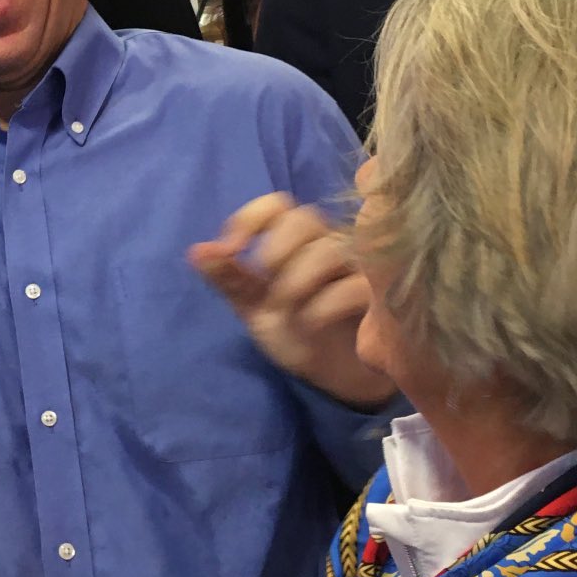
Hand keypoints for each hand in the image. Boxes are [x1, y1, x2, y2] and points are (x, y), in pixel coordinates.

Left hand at [191, 193, 394, 409]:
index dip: (249, 219)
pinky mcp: (380, 298)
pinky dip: (323, 306)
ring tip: (286, 311)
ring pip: (330, 251)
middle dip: (276, 250)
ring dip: (296, 282)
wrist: (335, 372)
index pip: (276, 204)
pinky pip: (354, 288)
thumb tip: (196, 252)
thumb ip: (230, 279)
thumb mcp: (254, 306)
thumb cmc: (296, 328)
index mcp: (297, 239)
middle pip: (305, 219)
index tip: (231, 250)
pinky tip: (310, 324)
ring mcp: (359, 267)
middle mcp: (330, 242)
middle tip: (266, 285)